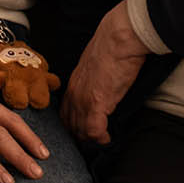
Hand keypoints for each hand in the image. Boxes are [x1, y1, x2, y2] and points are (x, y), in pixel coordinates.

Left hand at [60, 2, 148, 145]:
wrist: (118, 39)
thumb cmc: (112, 46)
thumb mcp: (94, 65)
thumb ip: (93, 79)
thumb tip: (102, 85)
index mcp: (72, 84)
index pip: (65, 114)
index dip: (73, 126)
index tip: (83, 132)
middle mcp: (74, 95)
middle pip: (70, 126)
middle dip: (80, 137)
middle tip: (92, 144)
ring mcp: (83, 101)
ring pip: (80, 131)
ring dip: (91, 139)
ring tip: (101, 141)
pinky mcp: (97, 104)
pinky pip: (94, 130)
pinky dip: (101, 138)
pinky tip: (108, 138)